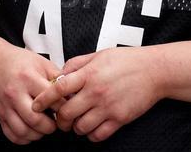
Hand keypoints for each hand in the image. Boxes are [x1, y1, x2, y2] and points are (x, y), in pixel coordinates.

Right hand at [0, 45, 60, 143]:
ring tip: (45, 127)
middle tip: (57, 123)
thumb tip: (73, 94)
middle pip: (35, 120)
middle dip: (51, 126)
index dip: (63, 108)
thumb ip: (57, 78)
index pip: (50, 99)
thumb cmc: (21, 63)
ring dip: (38, 134)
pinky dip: (24, 138)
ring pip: (23, 131)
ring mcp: (5, 106)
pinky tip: (32, 131)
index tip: (68, 109)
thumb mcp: (42, 63)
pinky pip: (12, 134)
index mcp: (28, 78)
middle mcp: (14, 93)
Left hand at [32, 47, 161, 142]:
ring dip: (75, 128)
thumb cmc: (126, 60)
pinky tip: (92, 128)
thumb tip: (59, 75)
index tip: (36, 105)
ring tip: (78, 123)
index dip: (44, 99)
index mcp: (89, 73)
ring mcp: (108, 106)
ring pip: (80, 128)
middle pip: (66, 113)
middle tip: (60, 120)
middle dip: (60, 120)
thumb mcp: (98, 55)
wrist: (154, 70)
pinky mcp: (119, 118)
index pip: (58, 88)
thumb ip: (77, 64)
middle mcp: (96, 91)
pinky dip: (91, 135)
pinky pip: (98, 135)